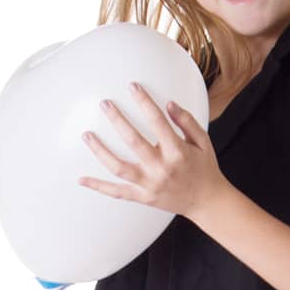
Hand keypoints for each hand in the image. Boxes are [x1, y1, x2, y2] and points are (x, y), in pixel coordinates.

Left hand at [77, 83, 223, 219]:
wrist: (207, 202)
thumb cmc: (205, 168)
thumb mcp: (203, 142)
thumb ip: (187, 121)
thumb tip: (169, 104)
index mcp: (177, 152)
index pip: (157, 122)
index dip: (144, 102)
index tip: (133, 87)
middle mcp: (162, 169)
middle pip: (133, 141)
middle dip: (117, 120)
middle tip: (105, 104)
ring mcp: (150, 185)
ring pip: (119, 167)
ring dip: (100, 151)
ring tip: (87, 135)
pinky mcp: (143, 197)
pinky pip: (117, 192)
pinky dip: (99, 187)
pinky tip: (82, 179)